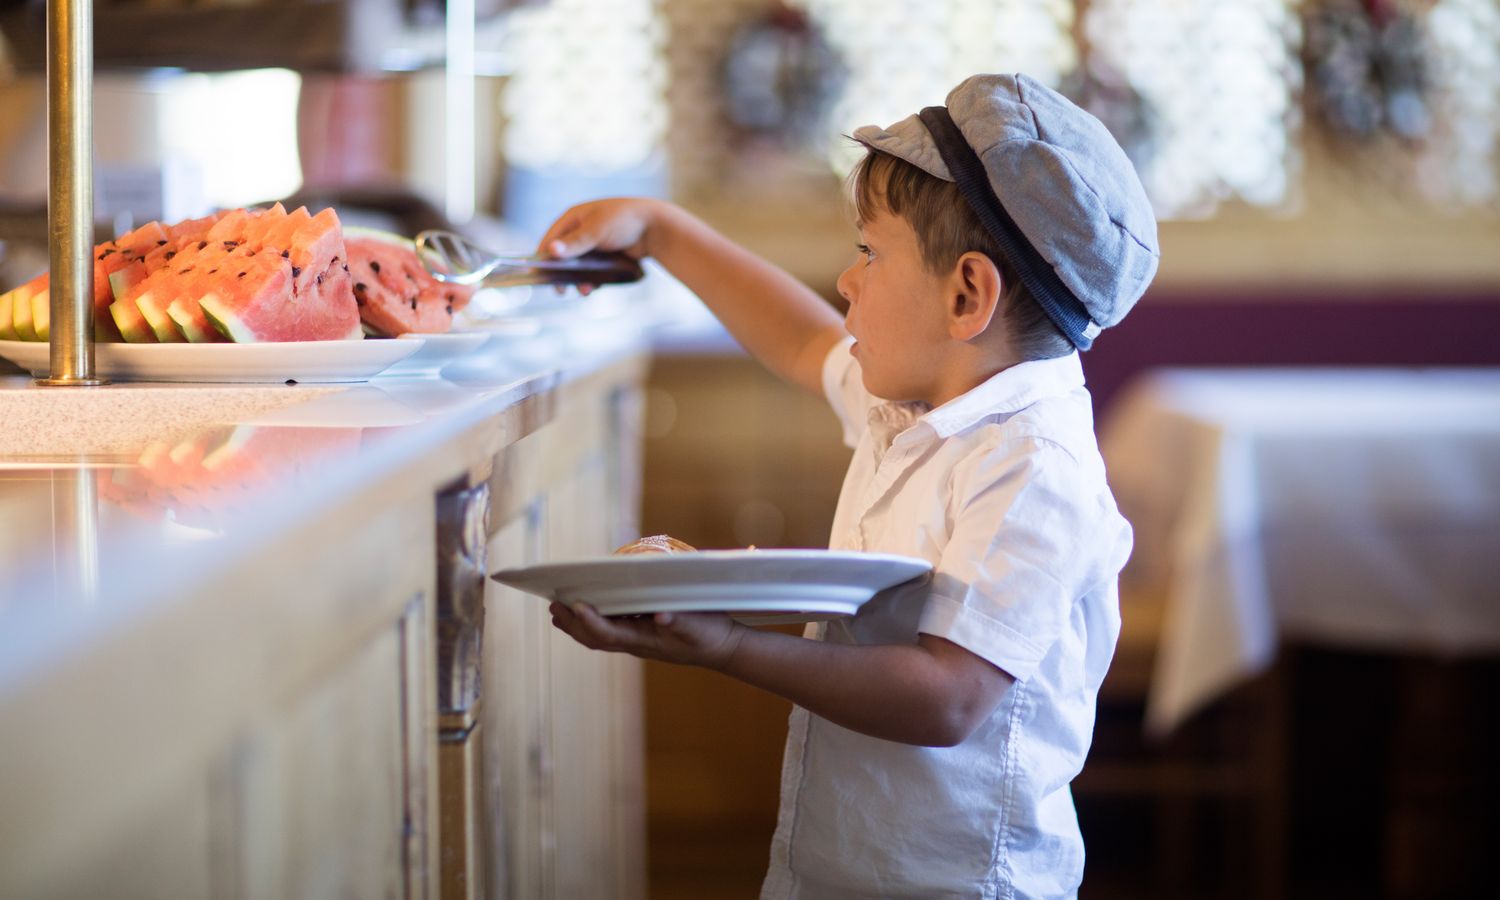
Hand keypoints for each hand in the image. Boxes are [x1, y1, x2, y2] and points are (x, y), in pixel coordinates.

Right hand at [535, 198, 664, 295]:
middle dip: (562, 273)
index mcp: (574, 217)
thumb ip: (575, 243)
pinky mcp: (605, 256)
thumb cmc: (625, 220)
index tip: (540, 275)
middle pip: (563, 255)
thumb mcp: (597, 230)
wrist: (657, 228)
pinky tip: (594, 288)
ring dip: (578, 279)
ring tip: (584, 291)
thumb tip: (551, 251)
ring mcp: (594, 244)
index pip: (551, 238)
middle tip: (560, 291)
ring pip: (578, 266)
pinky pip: (592, 270)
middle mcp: (581, 230)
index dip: (544, 256)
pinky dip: (591, 279)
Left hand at [549, 601, 745, 669]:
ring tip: (558, 611)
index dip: (590, 621)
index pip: (610, 634)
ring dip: (577, 625)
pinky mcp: (642, 635)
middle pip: (596, 639)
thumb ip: (680, 622)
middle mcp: (637, 644)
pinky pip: (609, 631)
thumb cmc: (711, 636)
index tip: (575, 605)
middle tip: (553, 606)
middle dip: (573, 624)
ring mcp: (638, 641)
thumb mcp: (699, 627)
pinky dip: (592, 623)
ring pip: (599, 637)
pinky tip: (585, 612)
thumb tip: (661, 616)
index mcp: (646, 641)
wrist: (723, 648)